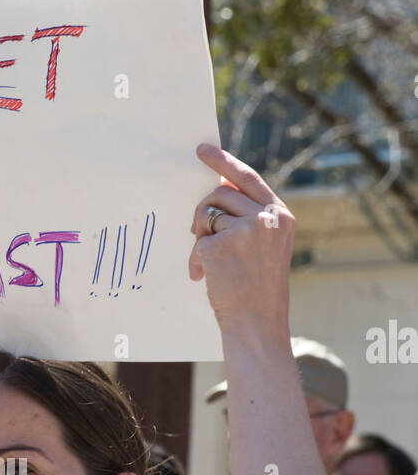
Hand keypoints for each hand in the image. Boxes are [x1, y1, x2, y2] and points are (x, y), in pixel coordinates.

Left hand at [189, 145, 294, 334]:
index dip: (224, 162)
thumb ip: (248, 218)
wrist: (257, 324)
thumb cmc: (257, 290)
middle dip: (204, 213)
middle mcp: (267, 218)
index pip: (248, 178)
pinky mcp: (222, 245)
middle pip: (221, 193)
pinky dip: (195, 259)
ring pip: (207, 213)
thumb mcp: (263, 248)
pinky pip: (197, 241)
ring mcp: (245, 230)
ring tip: (207, 262)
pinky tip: (202, 278)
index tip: (203, 150)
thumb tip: (219, 188)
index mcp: (280, 216)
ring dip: (200, 236)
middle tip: (198, 235)